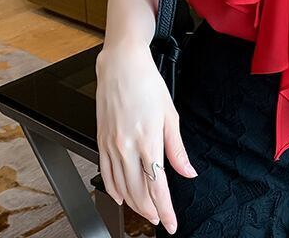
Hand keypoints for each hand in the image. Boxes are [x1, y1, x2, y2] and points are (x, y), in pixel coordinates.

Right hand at [95, 40, 197, 234]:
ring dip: (134, 204)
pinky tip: (121, 196)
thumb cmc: (148, 84)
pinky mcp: (100, 140)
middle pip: (138, 192)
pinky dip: (113, 189)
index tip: (170, 223)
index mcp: (148, 141)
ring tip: (146, 211)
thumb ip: (177, 149)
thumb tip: (187, 171)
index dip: (165, 210)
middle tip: (160, 219)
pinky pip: (105, 173)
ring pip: (121, 187)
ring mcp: (111, 145)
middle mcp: (127, 147)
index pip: (158, 187)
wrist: (122, 66)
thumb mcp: (170, 115)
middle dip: (150, 211)